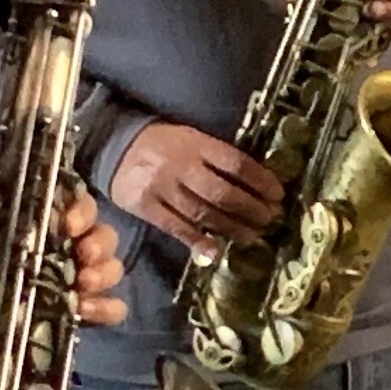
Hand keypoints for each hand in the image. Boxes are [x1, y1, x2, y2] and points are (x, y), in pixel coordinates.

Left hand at [0, 185, 131, 324]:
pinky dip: (106, 309)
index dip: (82, 211)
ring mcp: (78, 277)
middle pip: (105, 236)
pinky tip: (87, 310)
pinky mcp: (79, 311)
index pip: (82, 204)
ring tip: (82, 284)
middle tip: (83, 255)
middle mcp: (72, 243)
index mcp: (52, 215)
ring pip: (110, 269)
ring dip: (103, 275)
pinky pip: (110, 309)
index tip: (68, 223)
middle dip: (99, 244)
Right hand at [110, 122, 284, 249]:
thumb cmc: (162, 143)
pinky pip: (176, 227)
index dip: (260, 181)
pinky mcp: (145, 207)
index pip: (235, 164)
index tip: (278, 194)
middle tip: (270, 219)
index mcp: (195, 144)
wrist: (112, 144)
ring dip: (232, 228)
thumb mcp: (191, 138)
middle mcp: (180, 166)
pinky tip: (216, 251)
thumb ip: (217, 158)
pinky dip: (198, 241)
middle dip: (251, 208)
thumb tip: (255, 182)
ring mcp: (162, 188)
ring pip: (202, 213)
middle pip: (222, 192)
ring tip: (253, 237)